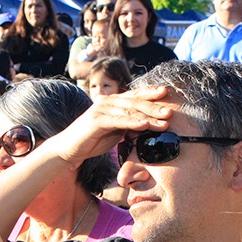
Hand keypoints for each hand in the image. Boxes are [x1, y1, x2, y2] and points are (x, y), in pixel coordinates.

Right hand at [49, 86, 172, 165]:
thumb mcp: (115, 130)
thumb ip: (129, 124)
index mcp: (113, 102)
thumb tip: (148, 124)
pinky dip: (133, 123)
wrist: (70, 149)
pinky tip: (145, 125)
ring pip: (130, 111)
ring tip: (164, 120)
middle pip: (135, 101)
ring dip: (149, 115)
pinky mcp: (97, 121)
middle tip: (171, 110)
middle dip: (155, 105)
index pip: (135, 95)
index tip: (167, 93)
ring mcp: (101, 110)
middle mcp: (108, 102)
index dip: (151, 93)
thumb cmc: (93, 140)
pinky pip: (119, 121)